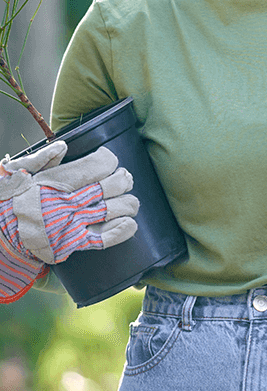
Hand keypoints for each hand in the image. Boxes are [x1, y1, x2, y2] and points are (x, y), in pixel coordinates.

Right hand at [0, 140, 138, 302]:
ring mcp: (73, 224)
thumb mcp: (19, 173)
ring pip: (112, 210)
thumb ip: (41, 158)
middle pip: (111, 186)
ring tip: (131, 200)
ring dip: (128, 203)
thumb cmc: (9, 200)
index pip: (98, 165)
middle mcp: (68, 202)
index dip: (109, 160)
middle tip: (126, 178)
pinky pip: (103, 239)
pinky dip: (121, 231)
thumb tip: (63, 146)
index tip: (110, 160)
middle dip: (124, 180)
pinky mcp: (73, 244)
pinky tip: (130, 223)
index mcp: (57, 181)